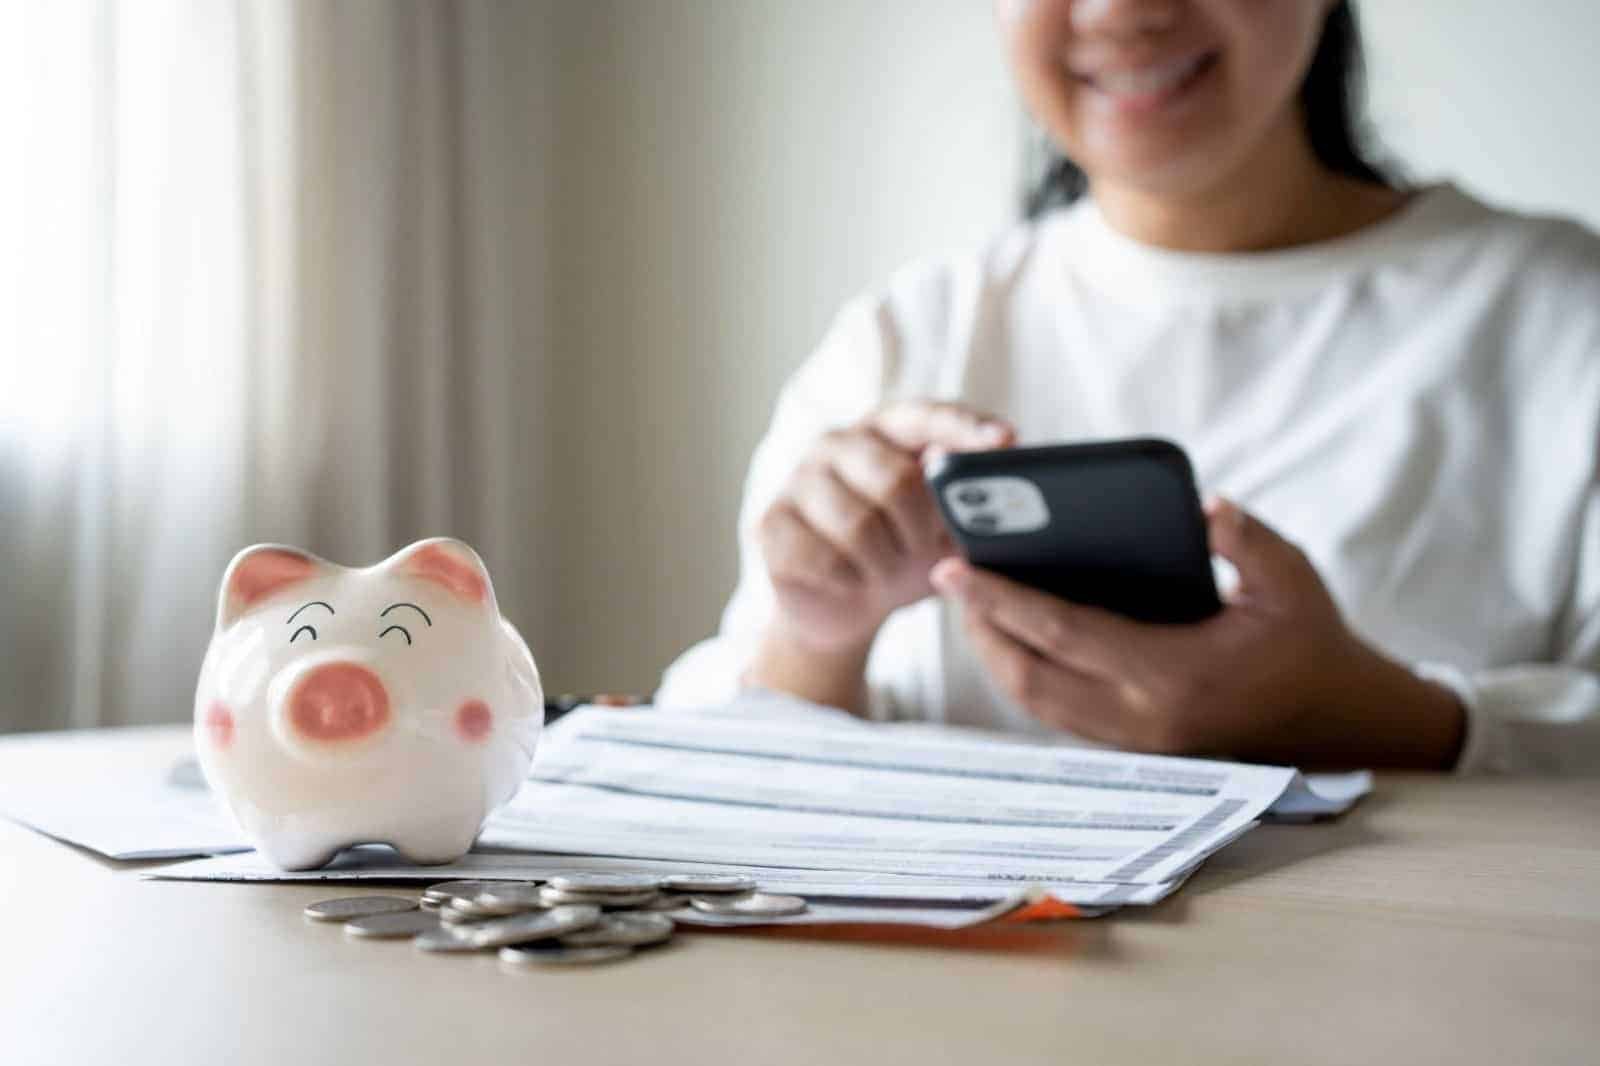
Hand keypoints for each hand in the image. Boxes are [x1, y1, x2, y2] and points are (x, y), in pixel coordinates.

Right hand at [757, 400, 1014, 653]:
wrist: (844, 606)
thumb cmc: (903, 553)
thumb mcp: (945, 528)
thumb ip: (966, 496)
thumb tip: (997, 460)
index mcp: (885, 429)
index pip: (926, 416)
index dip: (965, 428)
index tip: (1004, 441)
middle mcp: (836, 443)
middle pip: (896, 479)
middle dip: (921, 529)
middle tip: (922, 550)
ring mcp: (797, 479)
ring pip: (859, 526)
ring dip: (886, 564)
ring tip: (887, 570)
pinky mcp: (770, 523)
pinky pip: (823, 558)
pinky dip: (850, 581)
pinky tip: (852, 581)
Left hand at [931, 498, 1466, 767]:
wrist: (1338, 722)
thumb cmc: (1309, 641)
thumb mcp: (1293, 580)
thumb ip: (1249, 541)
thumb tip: (1204, 505)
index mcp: (1174, 675)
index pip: (1063, 634)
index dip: (1001, 600)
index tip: (952, 568)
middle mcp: (1142, 718)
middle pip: (1029, 677)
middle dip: (979, 627)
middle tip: (948, 576)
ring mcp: (1134, 741)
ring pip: (1035, 702)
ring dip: (994, 654)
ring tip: (968, 601)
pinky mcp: (1131, 747)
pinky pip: (1056, 711)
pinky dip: (1023, 672)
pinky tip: (1010, 632)